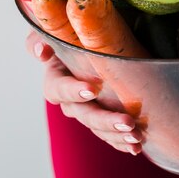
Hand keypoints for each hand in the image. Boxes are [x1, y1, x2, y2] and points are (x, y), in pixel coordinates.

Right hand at [26, 32, 141, 154]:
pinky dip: (122, 142)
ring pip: (99, 128)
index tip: (91, 90)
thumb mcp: (62, 30)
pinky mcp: (103, 119)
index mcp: (57, 77)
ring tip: (137, 137)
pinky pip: (109, 136)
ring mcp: (87, 111)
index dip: (72, 90)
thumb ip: (44, 36)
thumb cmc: (78, 32)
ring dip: (116, 134)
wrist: (100, 41)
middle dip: (105, 120)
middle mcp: (70, 99)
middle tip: (127, 122)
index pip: (58, 88)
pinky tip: (136, 147)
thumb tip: (41, 51)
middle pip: (84, 114)